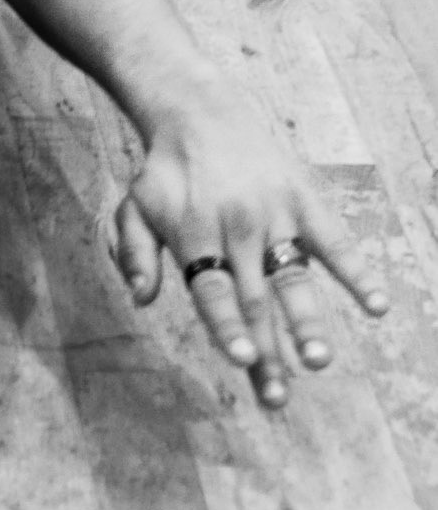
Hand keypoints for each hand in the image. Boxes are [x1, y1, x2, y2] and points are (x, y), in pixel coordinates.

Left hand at [111, 84, 388, 407]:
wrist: (201, 111)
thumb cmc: (165, 172)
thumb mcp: (134, 207)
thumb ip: (135, 252)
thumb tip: (141, 298)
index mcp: (194, 235)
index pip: (213, 290)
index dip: (228, 326)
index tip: (243, 358)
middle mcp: (237, 228)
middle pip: (253, 300)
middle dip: (266, 352)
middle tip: (276, 398)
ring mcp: (275, 215)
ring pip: (294, 277)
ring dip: (307, 322)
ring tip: (318, 360)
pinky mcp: (305, 201)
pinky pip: (335, 241)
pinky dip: (356, 273)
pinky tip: (375, 305)